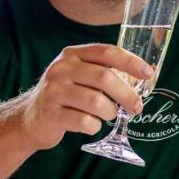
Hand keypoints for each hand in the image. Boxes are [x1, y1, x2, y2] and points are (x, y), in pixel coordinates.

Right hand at [14, 44, 152, 150]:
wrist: (29, 118)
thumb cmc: (64, 97)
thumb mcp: (78, 76)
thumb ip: (104, 72)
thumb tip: (145, 75)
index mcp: (71, 55)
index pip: (106, 52)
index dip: (130, 62)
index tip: (148, 74)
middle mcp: (61, 69)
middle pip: (104, 78)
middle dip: (127, 95)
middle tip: (137, 107)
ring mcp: (54, 91)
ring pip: (97, 102)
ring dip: (110, 112)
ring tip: (109, 115)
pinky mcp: (51, 114)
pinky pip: (85, 122)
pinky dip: (95, 126)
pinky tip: (91, 125)